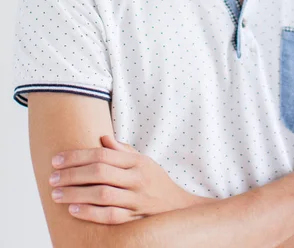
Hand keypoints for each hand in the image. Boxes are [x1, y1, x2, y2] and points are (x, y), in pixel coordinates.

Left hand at [49, 134, 207, 223]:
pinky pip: (111, 216)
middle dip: (72, 174)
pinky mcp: (136, 218)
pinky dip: (91, 213)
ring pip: (102, 194)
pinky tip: (74, 211)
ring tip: (57, 194)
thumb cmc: (156, 182)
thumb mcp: (143, 161)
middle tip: (52, 177)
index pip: (103, 154)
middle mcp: (137, 178)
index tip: (57, 160)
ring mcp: (137, 199)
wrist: (178, 208)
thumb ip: (122, 151)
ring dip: (76, 194)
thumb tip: (102, 137)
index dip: (77, 156)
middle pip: (100, 172)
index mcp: (137, 161)